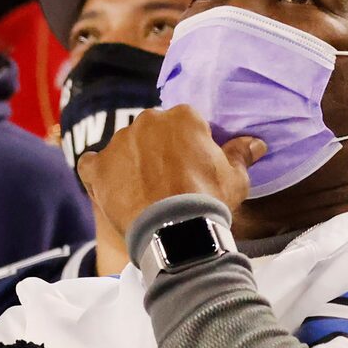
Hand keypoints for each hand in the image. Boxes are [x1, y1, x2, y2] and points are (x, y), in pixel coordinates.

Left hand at [76, 104, 259, 249]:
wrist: (175, 230)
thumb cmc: (208, 200)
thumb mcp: (235, 177)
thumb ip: (241, 154)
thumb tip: (256, 143)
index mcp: (182, 117)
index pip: (186, 124)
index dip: (190, 146)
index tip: (193, 166)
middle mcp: (147, 121)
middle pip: (153, 132)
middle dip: (159, 151)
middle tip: (170, 180)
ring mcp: (119, 143)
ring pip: (125, 147)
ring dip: (132, 162)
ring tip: (145, 192)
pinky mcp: (98, 167)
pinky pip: (92, 164)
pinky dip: (99, 173)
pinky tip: (109, 187)